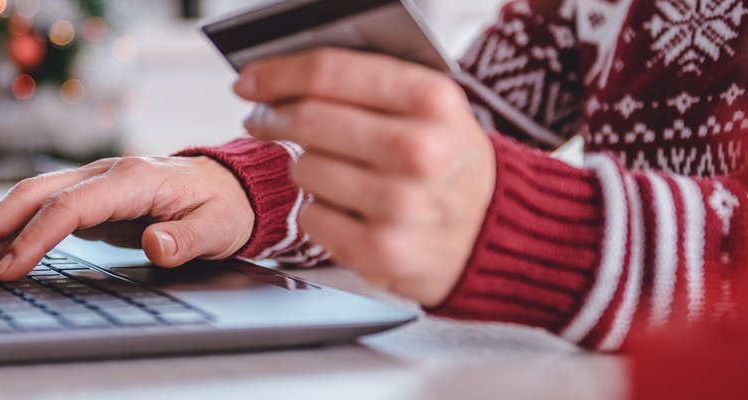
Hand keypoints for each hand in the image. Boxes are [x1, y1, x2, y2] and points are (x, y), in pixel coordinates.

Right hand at [0, 156, 253, 280]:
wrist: (231, 186)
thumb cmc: (224, 207)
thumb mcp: (218, 228)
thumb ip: (186, 238)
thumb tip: (155, 243)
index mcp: (134, 178)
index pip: (71, 207)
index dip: (36, 238)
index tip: (8, 268)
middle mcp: (107, 173)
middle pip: (37, 193)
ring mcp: (96, 181)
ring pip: (34, 196)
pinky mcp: (92, 196)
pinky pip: (45, 207)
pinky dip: (15, 225)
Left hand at [237, 48, 495, 307]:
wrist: (496, 232)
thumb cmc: (451, 164)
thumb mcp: (433, 108)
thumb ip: (368, 85)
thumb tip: (284, 76)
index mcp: (432, 100)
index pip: (327, 73)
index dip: (276, 74)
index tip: (251, 81)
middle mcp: (420, 150)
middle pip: (308, 120)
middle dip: (273, 117)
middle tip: (264, 120)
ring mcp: (401, 205)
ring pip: (304, 169)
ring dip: (305, 168)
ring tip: (333, 171)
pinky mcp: (382, 250)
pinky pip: (311, 218)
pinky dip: (318, 211)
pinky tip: (345, 208)